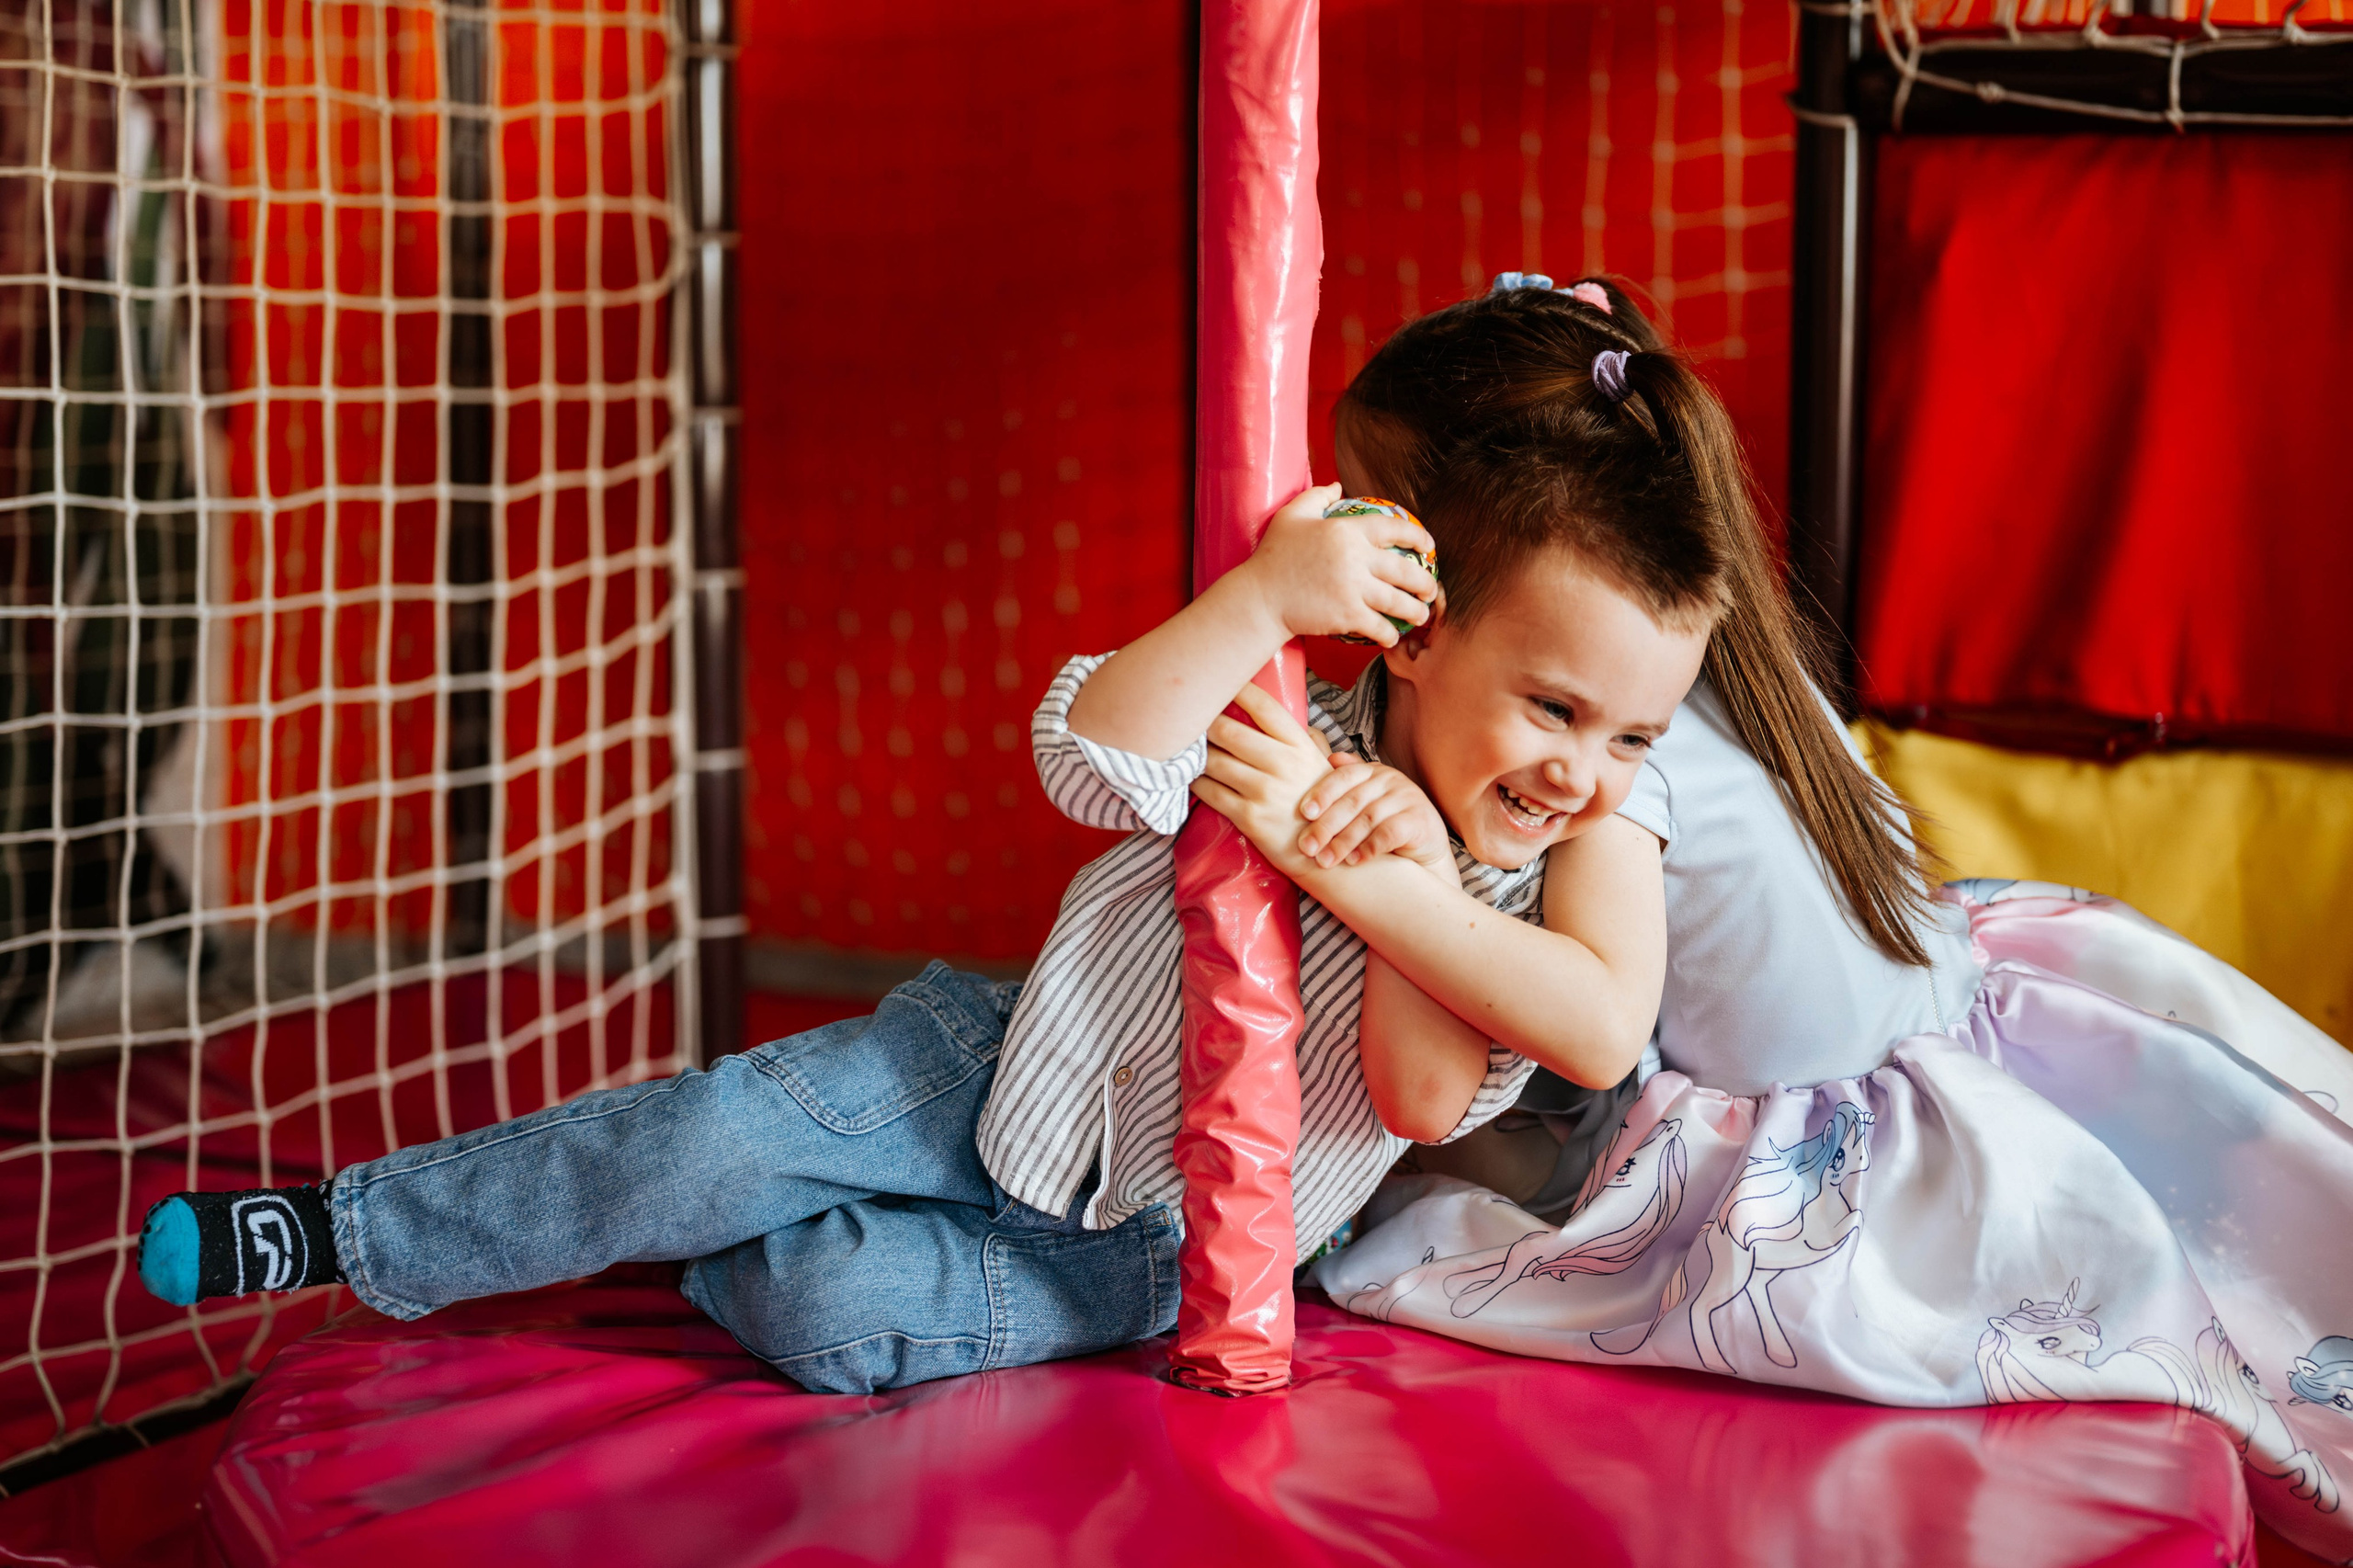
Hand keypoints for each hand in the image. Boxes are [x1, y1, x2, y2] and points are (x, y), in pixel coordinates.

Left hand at [1189, 682, 1342, 880]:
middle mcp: (1281, 764)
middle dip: (1204, 721)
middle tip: (1190, 717)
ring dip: (1195, 753)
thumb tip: (1281, 715)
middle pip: (1228, 730)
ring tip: (1186, 747)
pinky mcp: (1248, 817)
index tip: (1219, 679)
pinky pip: (1208, 792)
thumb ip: (1300, 739)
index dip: (1238, 688)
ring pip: (1213, 760)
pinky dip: (1195, 781)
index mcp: (1299, 746)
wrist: (1323, 855)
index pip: (1264, 707)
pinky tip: (1191, 776)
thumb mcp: (1319, 764)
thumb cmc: (1319, 804)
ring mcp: (1263, 791)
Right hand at [1230, 483, 1437, 647]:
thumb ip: (1316, 496)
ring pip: (1398, 601)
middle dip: (1426, 583)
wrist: (1259, 597)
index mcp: (1347, 531)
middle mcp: (1356, 558)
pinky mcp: (1347, 615)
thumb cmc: (1273, 557)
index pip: (1394, 529)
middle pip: (1405, 570)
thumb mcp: (1290, 517)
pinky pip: (1379, 626)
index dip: (1418, 536)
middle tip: (1432, 590)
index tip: (1429, 547)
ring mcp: (1353, 588)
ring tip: (1422, 616)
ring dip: (1416, 611)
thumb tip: (1337, 486)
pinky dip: (1390, 633)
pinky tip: (1392, 636)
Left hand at [1298, 754, 1456, 881]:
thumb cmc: (1388, 821)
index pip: (1343, 777)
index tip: (1304, 814)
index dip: (1322, 794)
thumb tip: (1330, 758)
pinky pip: (1390, 833)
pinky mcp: (1420, 820)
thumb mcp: (1367, 799)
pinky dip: (1369, 847)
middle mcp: (1390, 780)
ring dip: (1343, 842)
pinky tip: (1354, 861)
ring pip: (1368, 818)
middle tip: (1307, 848)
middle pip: (1352, 801)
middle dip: (1326, 826)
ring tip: (1326, 860)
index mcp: (1372, 771)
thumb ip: (1347, 782)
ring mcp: (1407, 798)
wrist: (1426, 846)